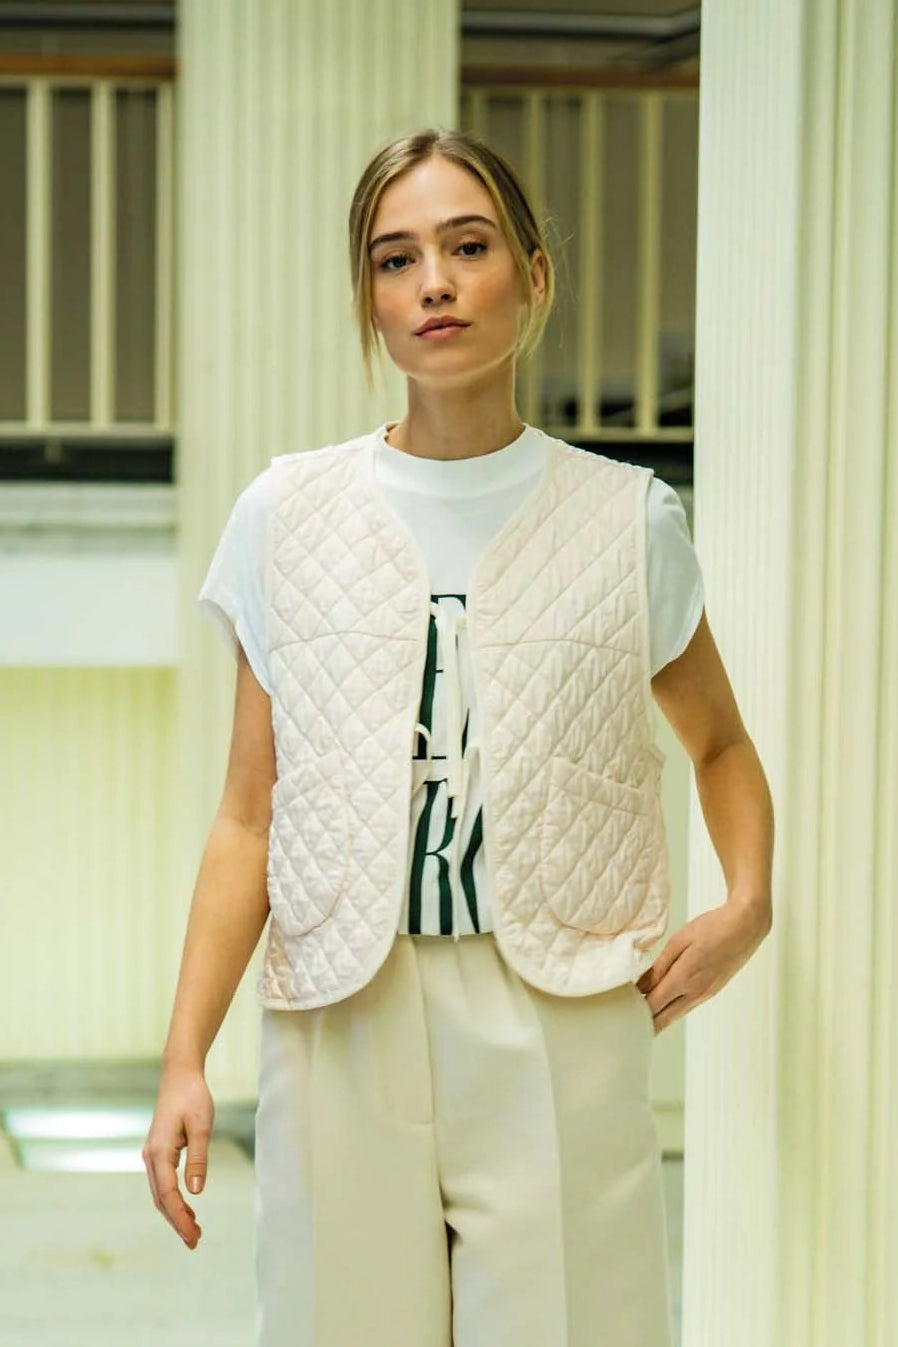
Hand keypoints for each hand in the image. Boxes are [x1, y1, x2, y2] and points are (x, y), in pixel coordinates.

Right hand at [142, 1063, 213, 1249]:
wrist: (179, 1075)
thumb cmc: (193, 1097)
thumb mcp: (201, 1125)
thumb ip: (198, 1158)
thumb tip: (195, 1192)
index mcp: (159, 1152)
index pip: (168, 1195)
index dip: (180, 1218)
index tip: (193, 1235)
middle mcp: (150, 1157)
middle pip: (161, 1200)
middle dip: (177, 1223)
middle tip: (195, 1242)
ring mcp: (152, 1155)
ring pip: (160, 1194)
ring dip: (174, 1214)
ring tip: (193, 1232)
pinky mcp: (158, 1152)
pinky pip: (162, 1184)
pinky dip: (172, 1201)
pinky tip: (187, 1209)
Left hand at [636, 898, 770, 1033]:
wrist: (746, 927)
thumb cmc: (712, 928)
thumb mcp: (679, 941)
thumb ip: (658, 966)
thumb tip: (640, 985)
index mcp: (684, 979)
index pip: (653, 1006)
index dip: (635, 1011)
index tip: (620, 1008)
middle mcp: (695, 993)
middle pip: (663, 1019)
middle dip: (643, 1023)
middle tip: (625, 1021)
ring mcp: (705, 995)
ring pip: (675, 1015)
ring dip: (657, 1017)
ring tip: (638, 1014)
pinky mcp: (711, 992)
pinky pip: (686, 1007)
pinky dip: (671, 1009)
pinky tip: (662, 1003)